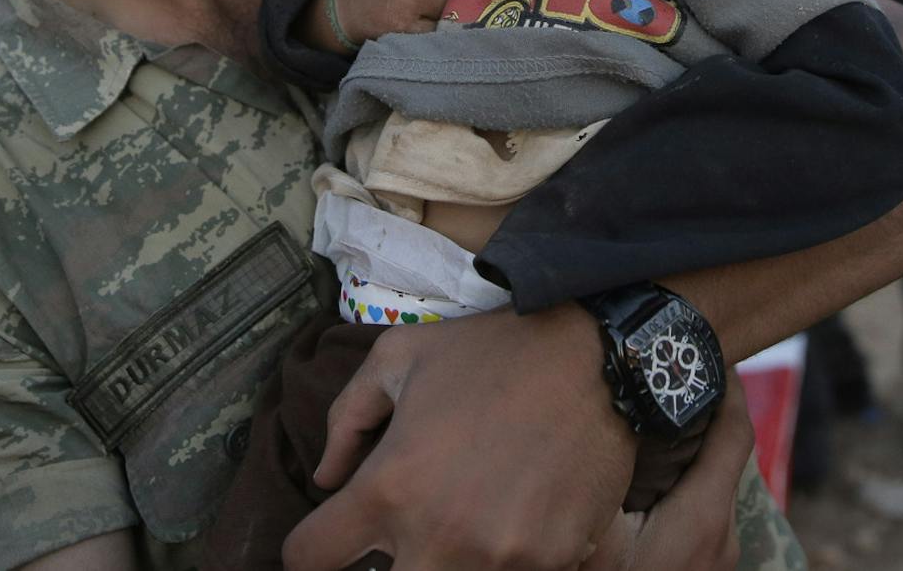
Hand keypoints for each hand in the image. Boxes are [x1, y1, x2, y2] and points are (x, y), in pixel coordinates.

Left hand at [283, 304, 634, 569]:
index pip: (310, 556)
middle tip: (396, 539)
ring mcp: (498, 560)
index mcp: (390, 488)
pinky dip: (502, 562)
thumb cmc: (489, 354)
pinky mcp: (550, 564)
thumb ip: (346, 418)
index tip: (326, 539)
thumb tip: (325, 475)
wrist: (596, 358)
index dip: (306, 550)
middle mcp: (439, 537)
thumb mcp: (398, 359)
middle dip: (381, 568)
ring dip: (442, 564)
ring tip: (459, 524)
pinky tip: (509, 525)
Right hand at [586, 373, 751, 570]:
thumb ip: (599, 489)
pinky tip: (650, 477)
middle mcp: (724, 532)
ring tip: (648, 424)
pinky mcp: (711, 561)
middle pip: (722, 454)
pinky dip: (684, 482)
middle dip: (696, 414)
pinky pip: (705, 507)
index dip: (727, 387)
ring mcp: (721, 550)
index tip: (704, 351)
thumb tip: (589, 436)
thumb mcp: (594, 544)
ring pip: (712, 481)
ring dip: (688, 449)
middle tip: (658, 382)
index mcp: (702, 516)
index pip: (734, 434)